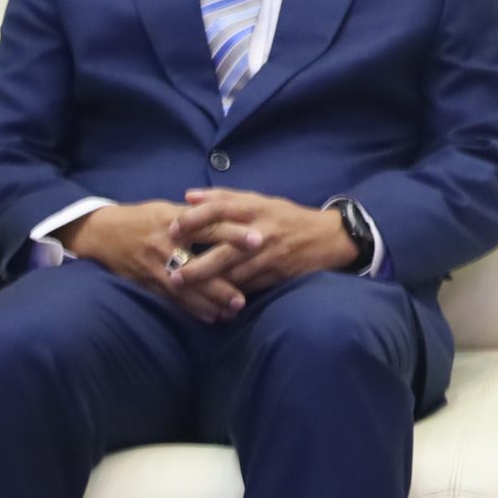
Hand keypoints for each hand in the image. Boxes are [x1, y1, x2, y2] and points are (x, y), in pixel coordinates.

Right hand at [59, 202, 247, 323]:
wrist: (101, 233)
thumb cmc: (141, 217)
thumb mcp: (167, 208)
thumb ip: (197, 214)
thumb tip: (232, 213)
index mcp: (176, 220)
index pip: (211, 226)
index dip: (235, 234)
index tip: (258, 240)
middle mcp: (165, 244)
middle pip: (199, 265)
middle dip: (222, 283)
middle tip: (245, 296)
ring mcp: (154, 266)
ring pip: (186, 288)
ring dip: (209, 302)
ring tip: (232, 311)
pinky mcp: (146, 282)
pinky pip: (171, 299)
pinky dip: (192, 309)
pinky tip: (210, 316)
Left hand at [167, 188, 359, 297]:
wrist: (327, 238)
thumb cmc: (287, 217)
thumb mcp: (260, 201)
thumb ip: (225, 198)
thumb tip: (188, 196)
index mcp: (256, 208)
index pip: (220, 209)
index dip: (194, 218)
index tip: (172, 229)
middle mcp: (262, 231)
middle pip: (223, 249)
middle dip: (196, 265)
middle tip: (171, 274)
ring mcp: (269, 256)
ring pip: (234, 274)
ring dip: (207, 285)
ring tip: (184, 292)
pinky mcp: (275, 275)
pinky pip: (246, 288)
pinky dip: (227, 295)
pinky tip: (210, 301)